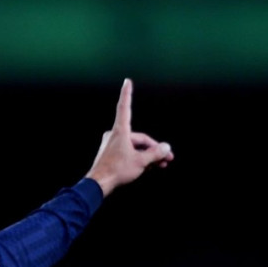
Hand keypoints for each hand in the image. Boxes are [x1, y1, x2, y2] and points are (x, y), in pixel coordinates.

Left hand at [85, 78, 173, 196]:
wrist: (99, 185)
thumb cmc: (117, 170)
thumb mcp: (141, 162)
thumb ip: (155, 153)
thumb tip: (166, 147)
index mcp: (120, 131)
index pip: (125, 107)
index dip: (127, 94)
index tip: (126, 81)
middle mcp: (114, 135)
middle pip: (139, 137)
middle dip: (154, 148)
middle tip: (168, 158)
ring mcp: (111, 144)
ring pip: (135, 146)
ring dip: (148, 155)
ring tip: (161, 164)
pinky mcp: (110, 154)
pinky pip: (128, 151)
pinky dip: (139, 157)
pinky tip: (149, 167)